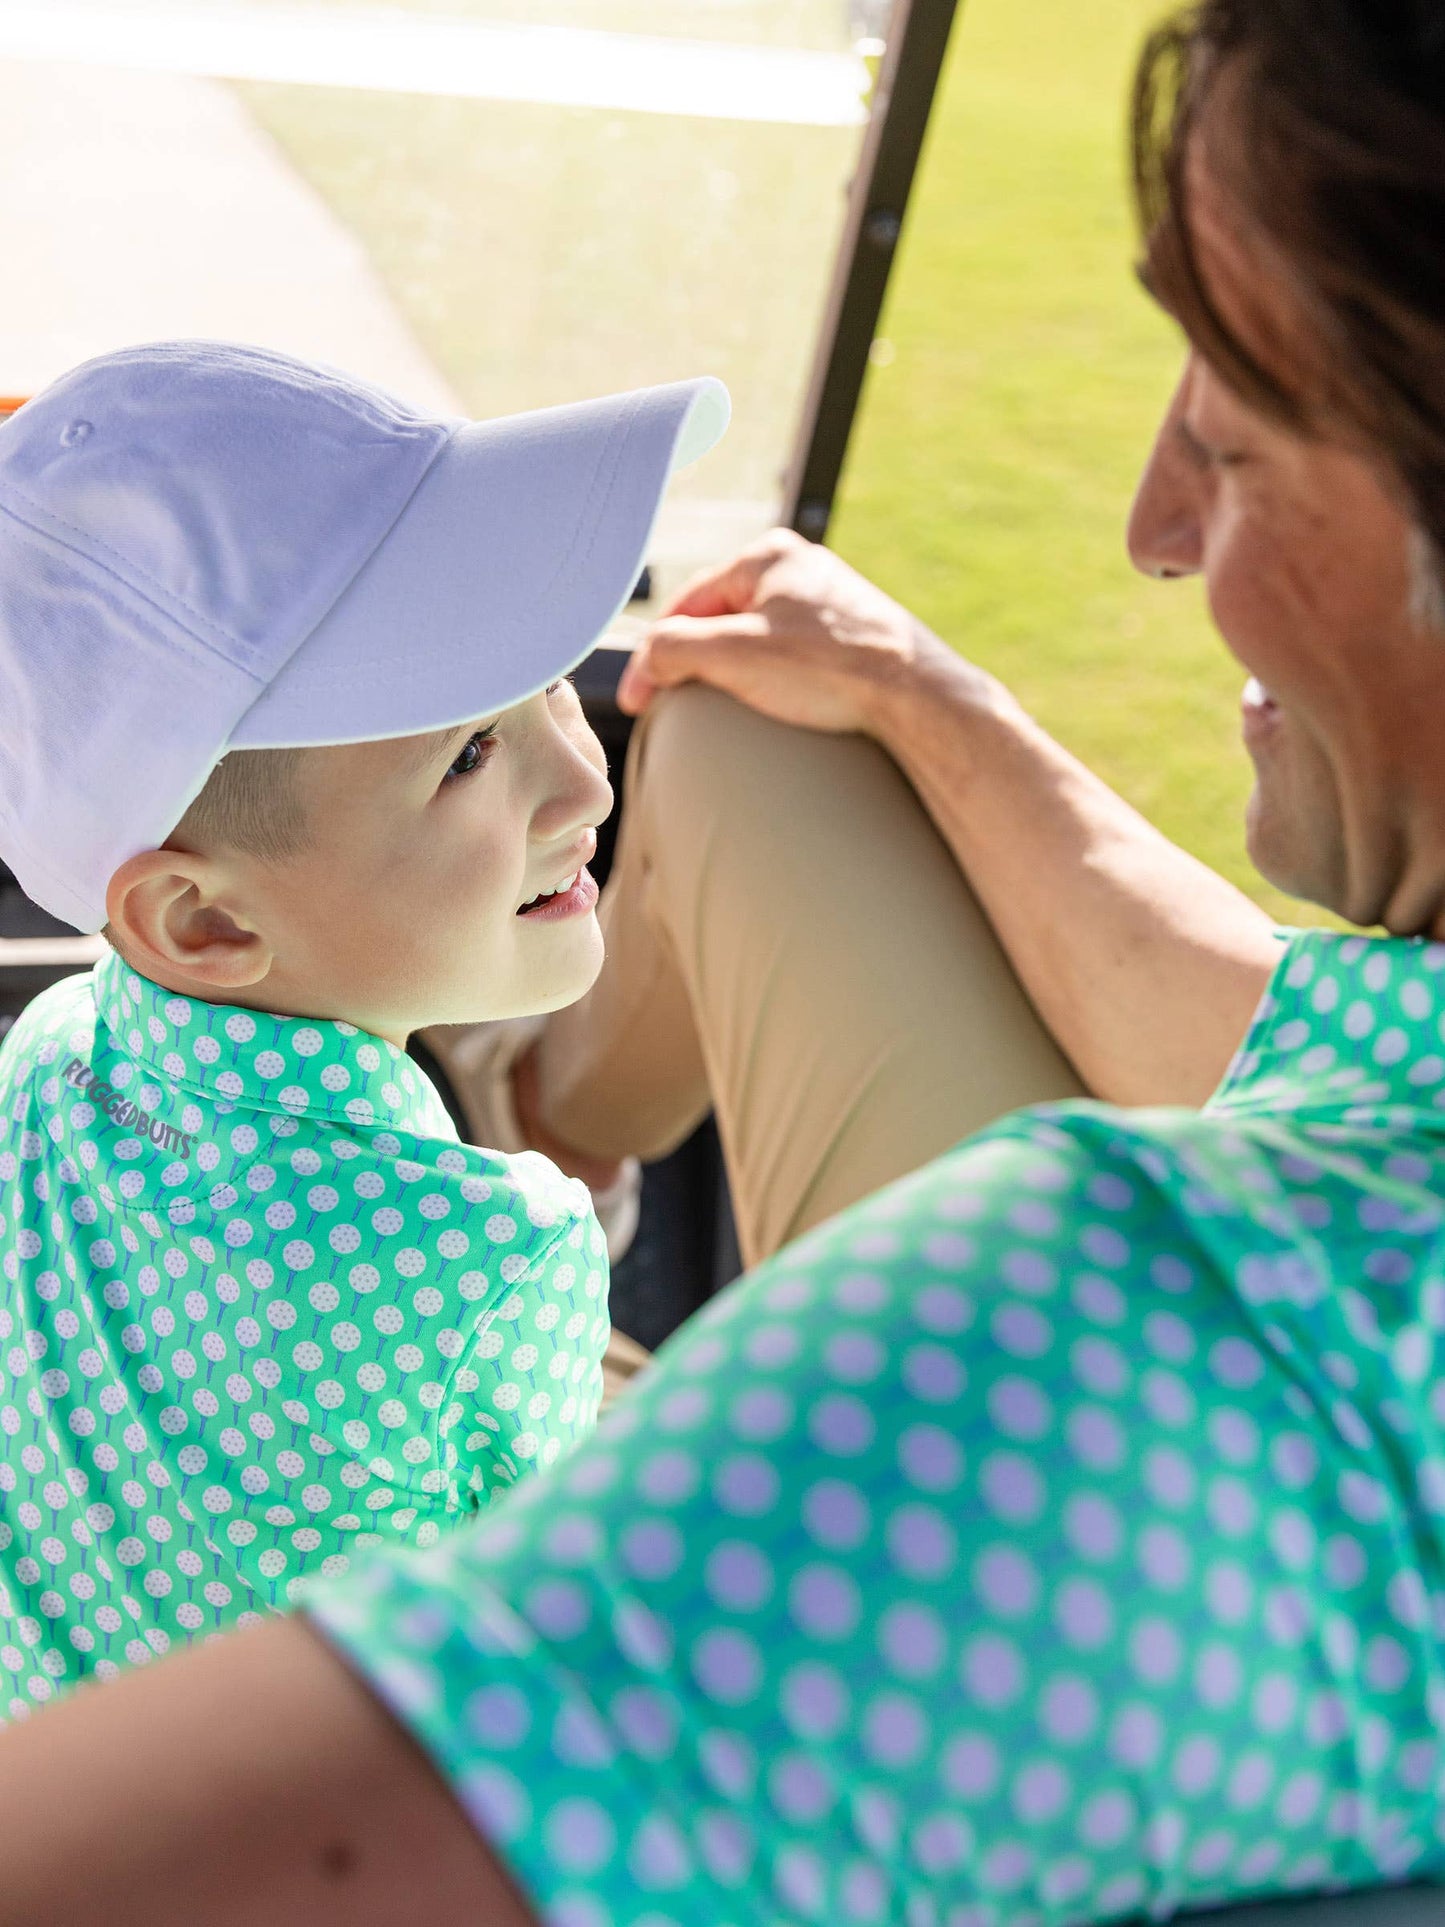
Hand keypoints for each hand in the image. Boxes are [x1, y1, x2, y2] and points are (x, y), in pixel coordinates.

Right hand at [617, 528, 950, 735]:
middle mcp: (801, 570)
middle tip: (678, 706)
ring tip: (726, 713)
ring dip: (734, 675)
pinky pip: (793, 659)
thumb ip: (673, 649)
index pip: (687, 603)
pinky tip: (776, 710)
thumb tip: (644, 665)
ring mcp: (830, 603)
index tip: (638, 702)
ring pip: (758, 641)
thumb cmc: (829, 669)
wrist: (916, 697)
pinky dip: (773, 683)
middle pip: (722, 620)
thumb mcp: (733, 656)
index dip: (654, 654)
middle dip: (695, 662)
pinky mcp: (854, 639)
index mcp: (767, 556)